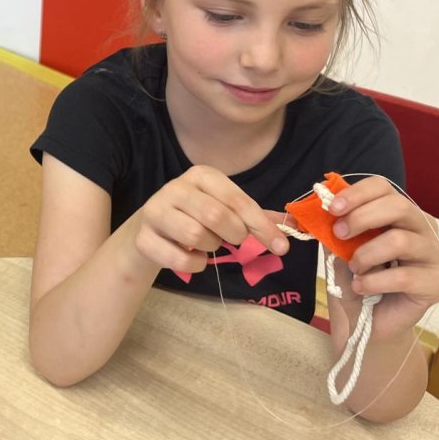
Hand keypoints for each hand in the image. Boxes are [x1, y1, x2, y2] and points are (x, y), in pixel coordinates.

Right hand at [134, 165, 289, 273]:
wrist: (150, 230)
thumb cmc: (195, 216)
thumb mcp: (226, 209)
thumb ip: (257, 217)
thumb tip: (295, 224)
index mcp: (201, 175)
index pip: (238, 200)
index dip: (262, 226)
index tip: (281, 247)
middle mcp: (175, 187)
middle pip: (216, 215)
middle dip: (234, 235)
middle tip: (233, 240)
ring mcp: (155, 211)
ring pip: (195, 235)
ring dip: (211, 247)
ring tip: (208, 244)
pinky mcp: (143, 238)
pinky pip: (179, 258)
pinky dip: (195, 264)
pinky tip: (193, 257)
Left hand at [326, 176, 438, 339]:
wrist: (365, 324)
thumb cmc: (356, 281)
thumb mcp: (340, 249)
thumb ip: (336, 227)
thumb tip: (320, 207)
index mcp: (400, 215)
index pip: (384, 187)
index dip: (357, 193)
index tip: (333, 208)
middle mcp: (423, 229)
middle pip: (399, 206)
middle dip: (362, 218)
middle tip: (339, 234)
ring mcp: (435, 256)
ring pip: (400, 240)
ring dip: (366, 255)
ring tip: (354, 269)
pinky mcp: (437, 283)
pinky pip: (403, 276)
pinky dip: (373, 282)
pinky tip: (361, 288)